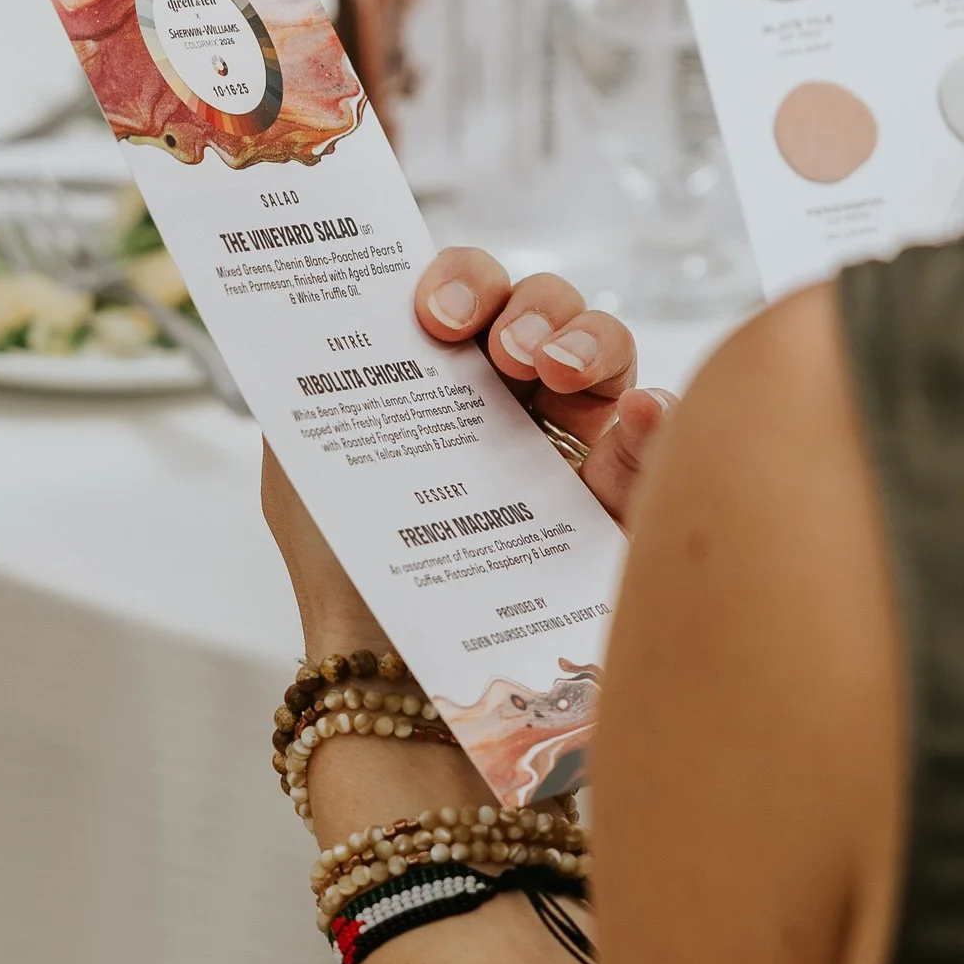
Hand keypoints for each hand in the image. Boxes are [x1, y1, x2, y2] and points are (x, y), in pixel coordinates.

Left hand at [257, 249, 679, 655]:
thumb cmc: (348, 575)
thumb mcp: (303, 468)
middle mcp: (510, 401)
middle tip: (504, 353)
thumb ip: (313, 385)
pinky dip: (657, 414)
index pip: (468, 294)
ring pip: (607, 351)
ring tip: (556, 372)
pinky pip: (659, 439)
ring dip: (589, 339)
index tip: (434, 318)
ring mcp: (573, 447)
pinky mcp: (622, 503)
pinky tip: (638, 413)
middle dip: (530, 306)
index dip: (460, 282)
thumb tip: (311, 306)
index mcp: (439, 378)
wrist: (394, 681)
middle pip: (546, 306)